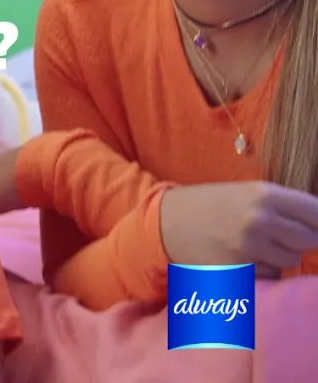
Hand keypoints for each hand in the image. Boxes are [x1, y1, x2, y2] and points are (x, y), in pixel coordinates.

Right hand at [160, 181, 317, 274]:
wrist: (165, 221)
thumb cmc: (210, 205)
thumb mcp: (247, 193)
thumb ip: (284, 206)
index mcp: (265, 194)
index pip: (317, 213)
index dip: (317, 222)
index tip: (311, 225)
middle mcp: (259, 220)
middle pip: (309, 240)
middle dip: (298, 240)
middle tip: (275, 235)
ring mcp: (248, 247)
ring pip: (290, 260)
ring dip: (279, 257)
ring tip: (253, 246)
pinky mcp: (237, 269)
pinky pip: (269, 276)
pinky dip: (261, 271)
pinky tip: (241, 258)